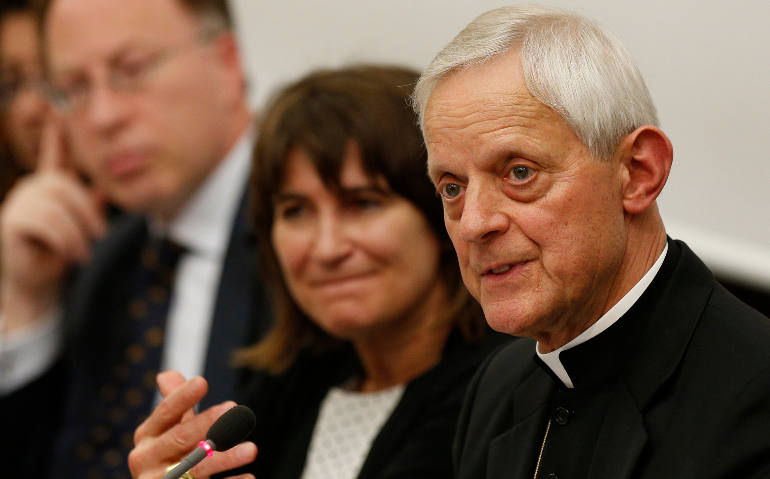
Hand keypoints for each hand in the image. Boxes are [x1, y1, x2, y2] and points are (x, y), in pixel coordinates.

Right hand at [0, 118, 105, 331]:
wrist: (39, 281)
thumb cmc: (61, 251)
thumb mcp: (82, 224)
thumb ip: (92, 203)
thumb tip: (109, 184)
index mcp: (50, 186)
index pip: (55, 156)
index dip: (58, 135)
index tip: (61, 110)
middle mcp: (31, 189)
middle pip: (63, 186)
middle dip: (86, 211)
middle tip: (99, 234)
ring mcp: (19, 204)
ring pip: (57, 208)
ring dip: (77, 233)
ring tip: (83, 251)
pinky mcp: (12, 222)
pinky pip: (46, 223)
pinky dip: (65, 240)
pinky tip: (72, 255)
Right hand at [129, 372, 257, 478]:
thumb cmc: (168, 455)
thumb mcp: (167, 430)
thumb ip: (173, 404)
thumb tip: (167, 374)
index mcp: (147, 436)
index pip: (165, 412)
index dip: (182, 397)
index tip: (202, 382)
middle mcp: (147, 459)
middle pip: (180, 438)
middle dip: (207, 424)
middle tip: (234, 409)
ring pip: (196, 468)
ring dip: (225, 457)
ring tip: (252, 449)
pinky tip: (250, 476)